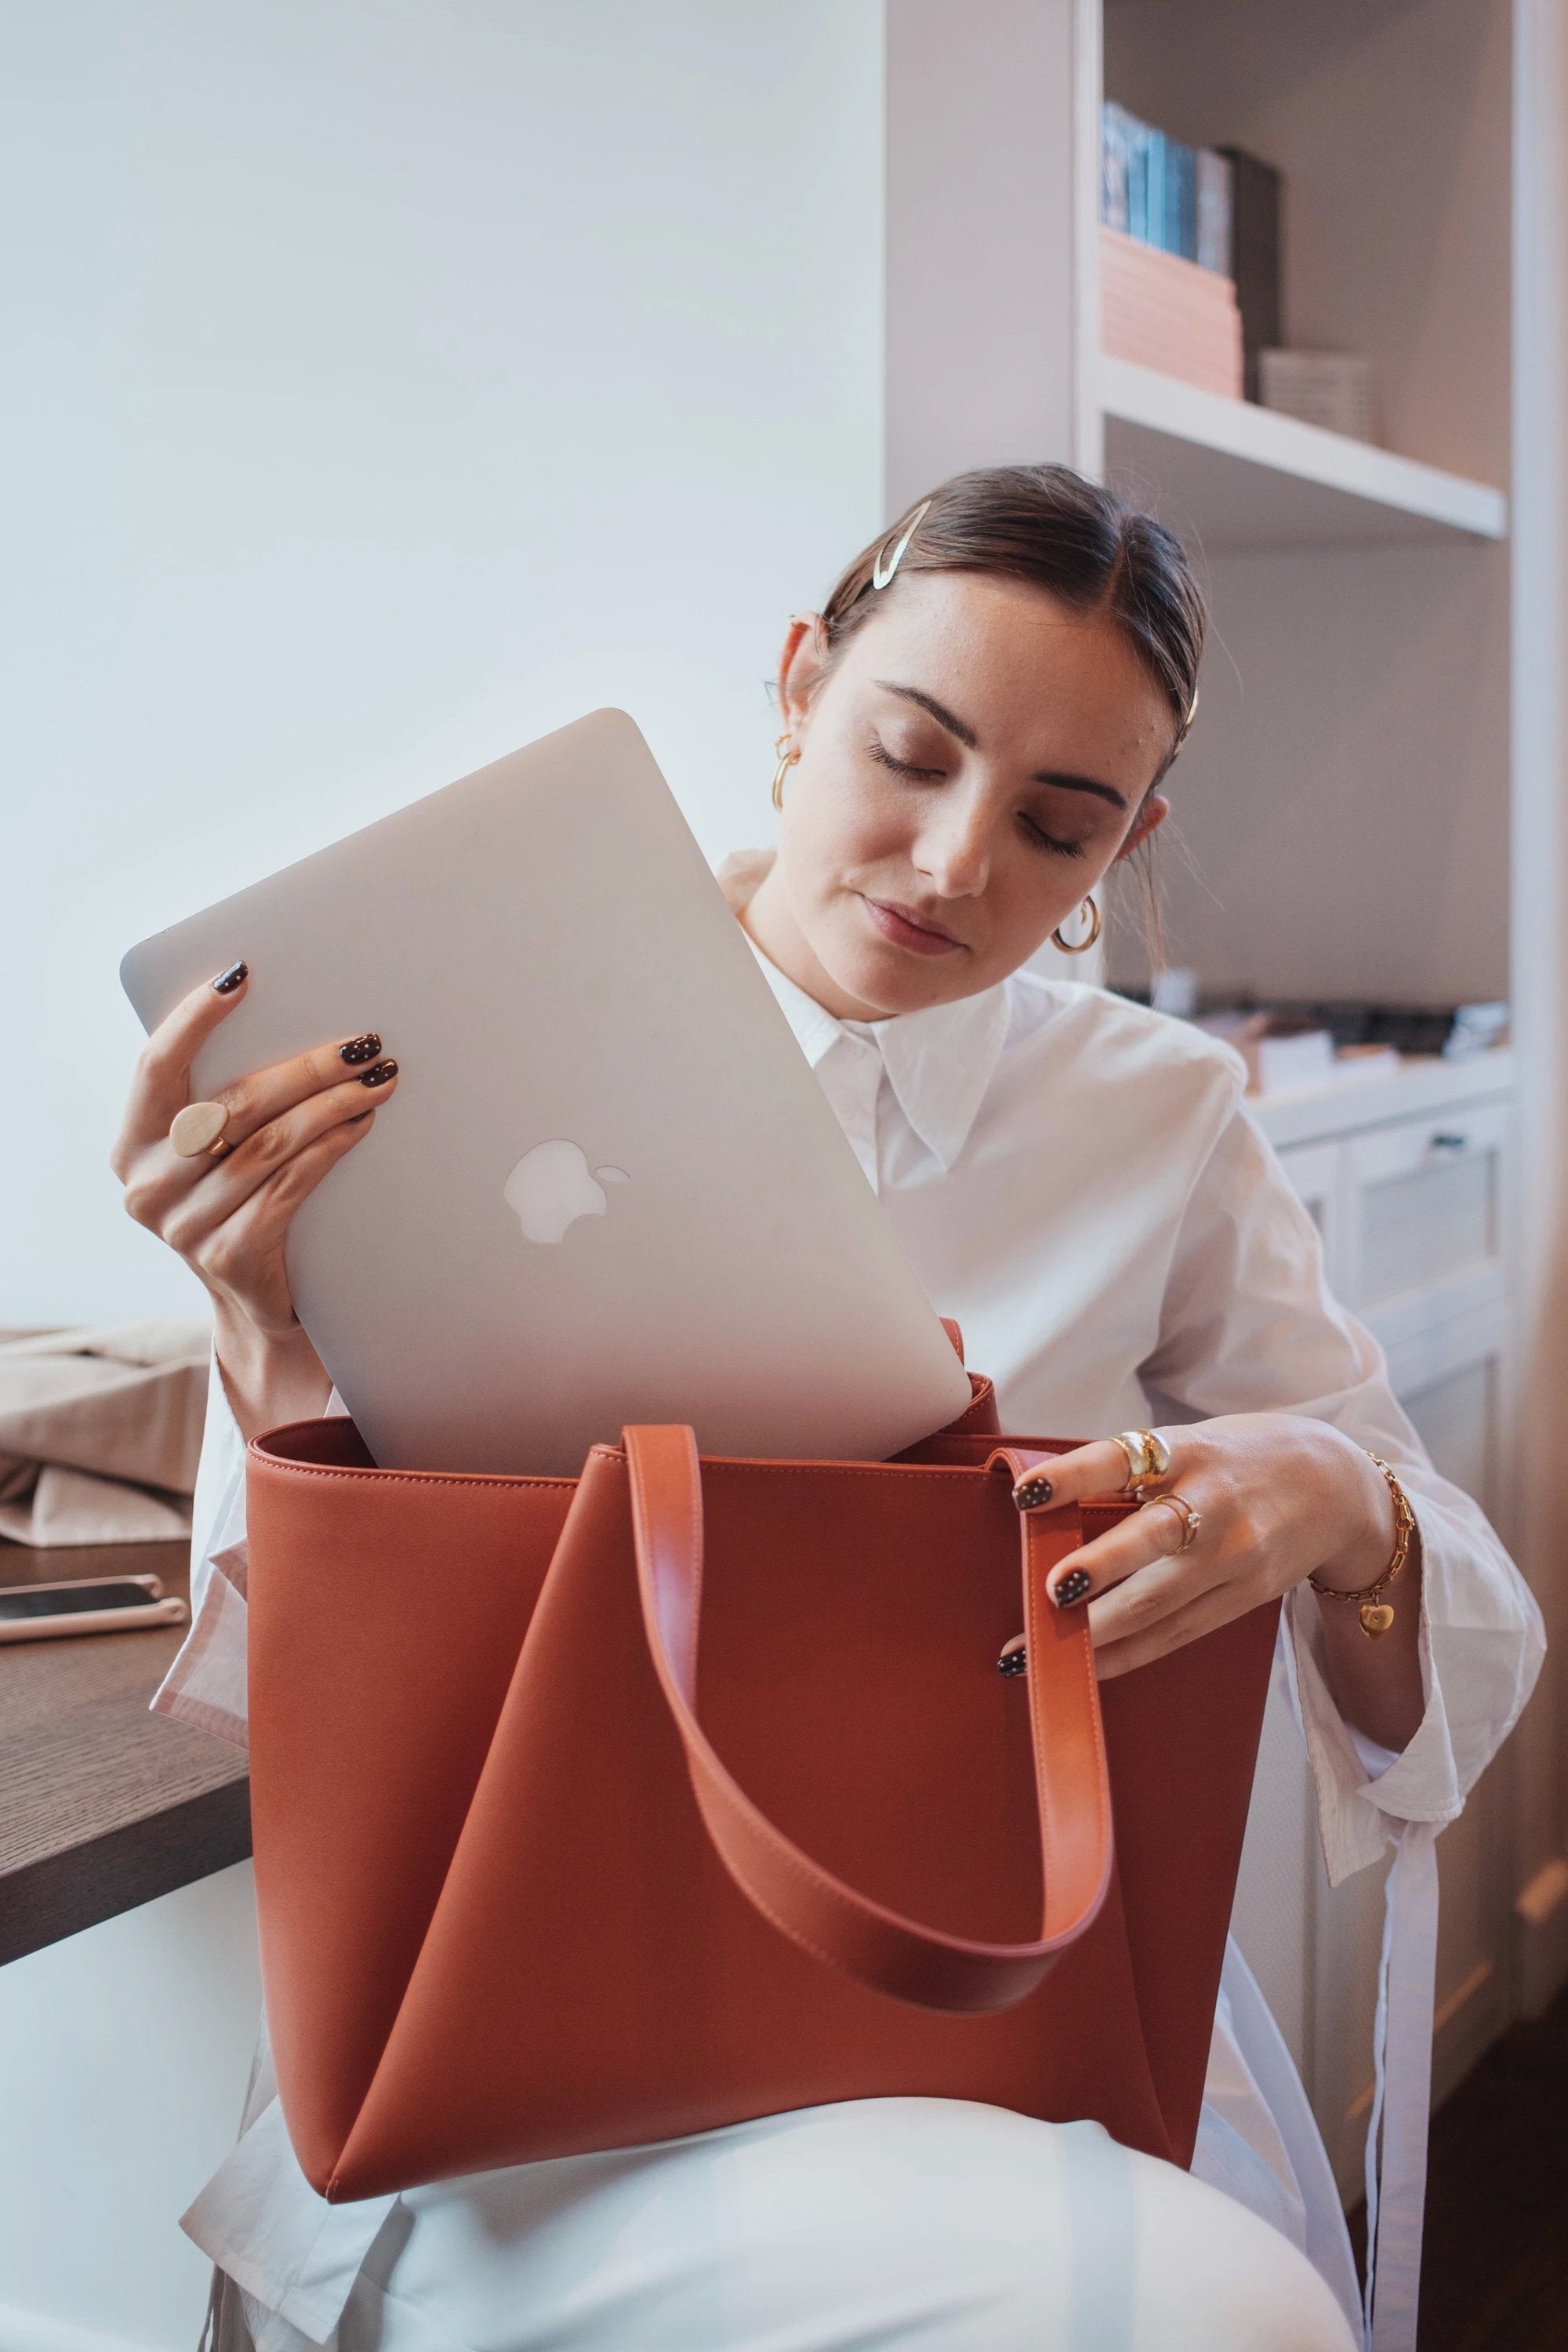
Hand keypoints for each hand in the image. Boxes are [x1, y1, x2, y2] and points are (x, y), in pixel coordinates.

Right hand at [110, 964, 398, 1428]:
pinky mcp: (227, 1256)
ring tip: (379, 1080)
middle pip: (233, 1105)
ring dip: (331, 1106)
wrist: (254, 1301)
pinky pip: (289, 1186)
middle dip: (305, 1067)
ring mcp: (183, 1226)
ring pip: (269, 1145)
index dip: (194, 1018)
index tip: (242, 976)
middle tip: (364, 1042)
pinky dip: (331, 1149)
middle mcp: (147, 1184)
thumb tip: (289, 1014)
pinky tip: (361, 1125)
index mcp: (134, 1143)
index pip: (156, 1065)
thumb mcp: (214, 1152)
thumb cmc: (241, 1201)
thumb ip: (224, 1099)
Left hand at [1030, 1413, 1401, 1682]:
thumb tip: (1043, 1509)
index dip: (1073, 1475)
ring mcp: (1235, 1556)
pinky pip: (1177, 1633)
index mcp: (1188, 1451)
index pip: (1120, 1459)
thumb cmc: (1238, 1459)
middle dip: (1099, 1568)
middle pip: (1152, 1539)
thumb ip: (1131, 1472)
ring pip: (1161, 1601)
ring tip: (1038, 1651)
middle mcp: (1213, 1503)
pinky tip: (1084, 1669)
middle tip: (1049, 1591)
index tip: (1026, 1493)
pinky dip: (1126, 1654)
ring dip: (1097, 1632)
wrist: (1336, 1488)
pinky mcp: (1246, 1597)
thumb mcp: (1190, 1442)